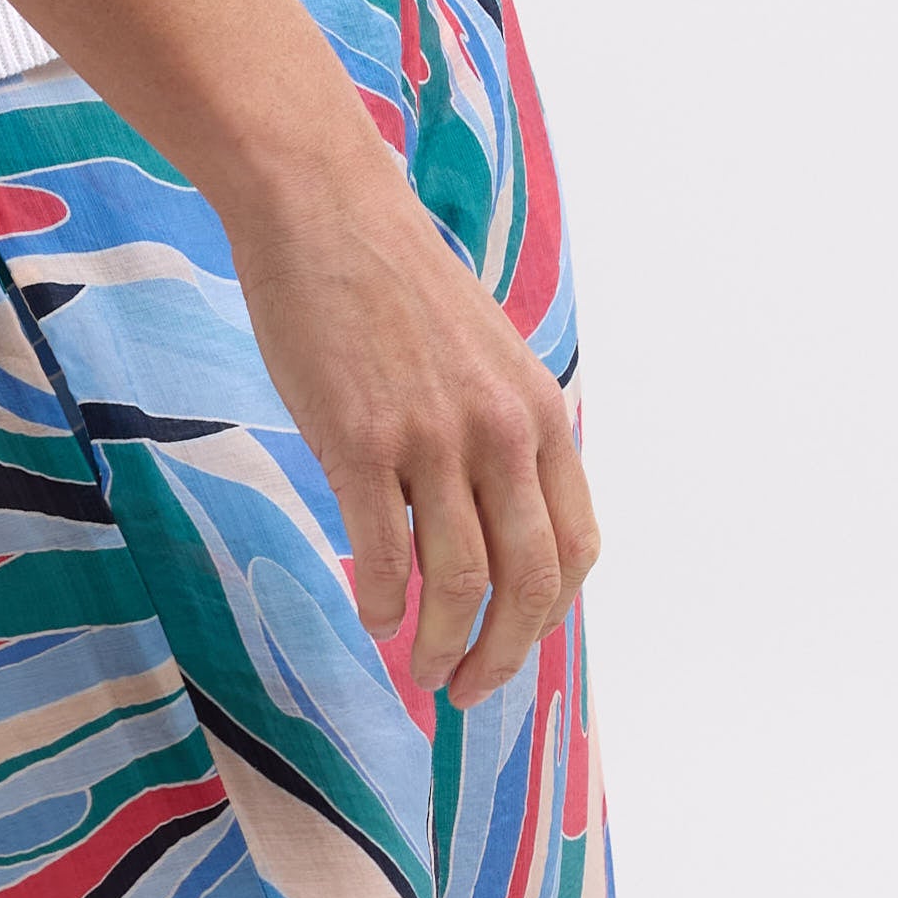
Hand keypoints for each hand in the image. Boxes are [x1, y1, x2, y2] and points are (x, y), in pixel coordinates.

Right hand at [219, 145, 599, 707]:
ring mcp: (433, 435)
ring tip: (419, 665)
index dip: (546, 618)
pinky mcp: (362, 437)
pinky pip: (385, 553)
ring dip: (442, 645)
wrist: (324, 209)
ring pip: (460, 581)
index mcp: (539, 413)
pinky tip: (372, 612)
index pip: (573, 549)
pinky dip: (381, 602)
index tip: (510, 647)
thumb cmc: (393, 283)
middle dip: (500, 655)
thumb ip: (499, 437)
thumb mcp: (483, 356)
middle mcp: (501, 430)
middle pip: (527, 582)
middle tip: (465, 689)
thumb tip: (494, 532)